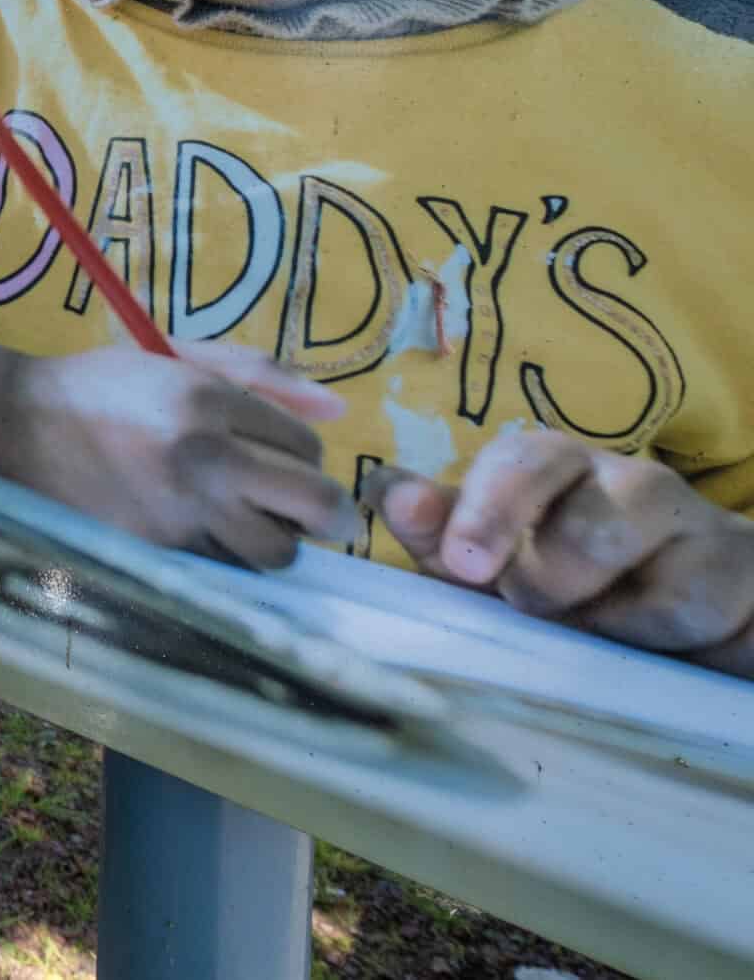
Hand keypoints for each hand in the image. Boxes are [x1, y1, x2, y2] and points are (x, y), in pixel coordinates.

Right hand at [0, 339, 360, 568]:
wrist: (16, 426)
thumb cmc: (103, 386)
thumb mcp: (178, 356)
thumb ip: (259, 373)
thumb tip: (337, 409)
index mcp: (208, 399)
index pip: (306, 444)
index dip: (308, 455)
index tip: (290, 458)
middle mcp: (202, 456)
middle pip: (314, 505)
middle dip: (331, 516)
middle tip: (327, 517)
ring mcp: (179, 508)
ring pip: (276, 552)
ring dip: (277, 542)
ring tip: (254, 523)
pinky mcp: (157, 547)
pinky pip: (227, 568)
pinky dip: (231, 556)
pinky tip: (209, 532)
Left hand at [367, 428, 753, 678]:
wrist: (711, 620)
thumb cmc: (585, 589)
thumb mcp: (502, 567)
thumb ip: (441, 534)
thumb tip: (386, 492)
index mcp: (558, 470)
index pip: (521, 459)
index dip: (486, 507)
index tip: (459, 562)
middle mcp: (628, 481)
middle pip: (577, 518)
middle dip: (540, 578)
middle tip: (531, 607)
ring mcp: (693, 524)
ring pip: (624, 556)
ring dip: (587, 610)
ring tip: (589, 629)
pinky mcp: (740, 572)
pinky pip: (680, 608)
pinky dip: (646, 639)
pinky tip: (649, 646)